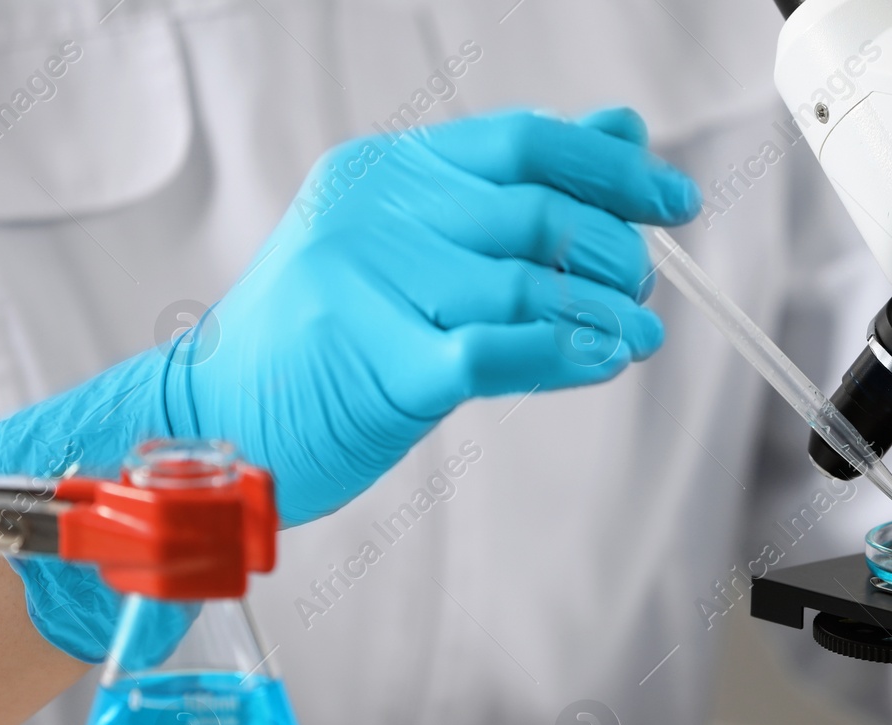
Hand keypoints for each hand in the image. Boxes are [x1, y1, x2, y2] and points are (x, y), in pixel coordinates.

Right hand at [0, 106, 699, 659]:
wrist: (216, 422)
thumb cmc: (327, 339)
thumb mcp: (409, 243)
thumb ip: (509, 189)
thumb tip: (624, 135)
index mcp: (384, 171)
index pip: (522, 141)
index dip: (612, 170)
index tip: (675, 201)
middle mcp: (373, 214)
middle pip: (535, 213)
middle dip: (614, 251)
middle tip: (643, 286)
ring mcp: (369, 286)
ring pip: (525, 284)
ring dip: (602, 313)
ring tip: (638, 334)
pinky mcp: (378, 364)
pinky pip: (496, 352)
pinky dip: (564, 356)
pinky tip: (602, 361)